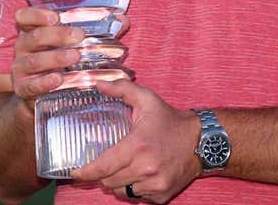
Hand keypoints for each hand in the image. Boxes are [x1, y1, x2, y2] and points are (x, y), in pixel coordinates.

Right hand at [9, 8, 130, 106]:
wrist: (40, 94)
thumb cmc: (61, 61)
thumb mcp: (73, 44)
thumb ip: (97, 31)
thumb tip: (123, 21)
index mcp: (32, 31)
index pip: (24, 17)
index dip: (37, 15)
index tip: (55, 17)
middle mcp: (23, 48)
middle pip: (34, 37)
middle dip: (57, 35)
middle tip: (79, 36)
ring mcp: (20, 69)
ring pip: (33, 61)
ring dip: (54, 58)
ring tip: (74, 57)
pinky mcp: (23, 89)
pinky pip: (31, 85)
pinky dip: (44, 82)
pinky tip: (58, 79)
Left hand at [74, 80, 201, 202]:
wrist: (202, 141)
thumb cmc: (171, 120)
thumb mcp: (147, 99)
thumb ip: (122, 89)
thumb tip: (99, 84)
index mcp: (137, 146)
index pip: (102, 167)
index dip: (85, 172)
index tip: (75, 172)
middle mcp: (145, 168)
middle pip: (109, 182)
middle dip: (104, 174)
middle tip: (108, 162)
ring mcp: (155, 184)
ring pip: (122, 192)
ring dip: (119, 182)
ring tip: (126, 167)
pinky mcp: (162, 195)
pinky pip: (138, 197)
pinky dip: (135, 188)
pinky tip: (141, 175)